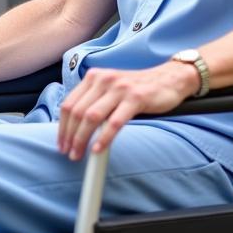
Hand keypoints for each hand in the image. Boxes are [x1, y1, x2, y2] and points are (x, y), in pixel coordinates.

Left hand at [57, 62, 198, 159]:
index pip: (69, 104)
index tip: (61, 143)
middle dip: (69, 136)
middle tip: (68, 153)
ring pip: (91, 117)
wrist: (170, 78)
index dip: (62, 127)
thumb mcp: (111, 89)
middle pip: (77, 112)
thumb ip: (94, 101)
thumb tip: (75, 129)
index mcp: (94, 77)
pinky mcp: (136, 98)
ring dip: (81, 139)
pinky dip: (104, 138)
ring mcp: (119, 88)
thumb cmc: (138, 88)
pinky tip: (98, 150)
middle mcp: (103, 80)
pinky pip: (114, 122)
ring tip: (78, 154)